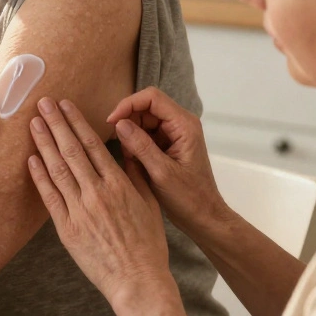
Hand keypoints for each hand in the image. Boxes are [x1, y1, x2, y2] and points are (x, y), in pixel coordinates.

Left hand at [27, 97, 172, 302]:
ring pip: (57, 169)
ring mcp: (80, 211)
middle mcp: (98, 193)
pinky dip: (39, 177)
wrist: (138, 281)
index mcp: (119, 184)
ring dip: (44, 143)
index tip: (65, 104)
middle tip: (42, 103)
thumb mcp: (149, 204)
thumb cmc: (148, 244)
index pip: (93, 144)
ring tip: (33, 123)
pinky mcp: (67, 229)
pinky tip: (31, 159)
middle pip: (71, 150)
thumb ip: (136, 174)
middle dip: (56, 123)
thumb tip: (128, 148)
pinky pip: (49, 198)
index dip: (76, 122)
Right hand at [107, 87, 228, 234]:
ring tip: (131, 159)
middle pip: (145, 107)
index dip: (128, 105)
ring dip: (131, 136)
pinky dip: (135, 146)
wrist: (203, 217)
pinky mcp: (168, 145)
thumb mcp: (161, 172)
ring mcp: (174, 134)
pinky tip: (136, 163)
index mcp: (184, 125)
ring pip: (143, 121)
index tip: (111, 122)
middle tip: (120, 146)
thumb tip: (119, 123)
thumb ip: (140, 146)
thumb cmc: (188, 197)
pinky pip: (145, 135)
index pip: (151, 98)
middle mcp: (180, 124)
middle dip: (128, 123)